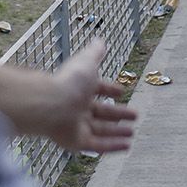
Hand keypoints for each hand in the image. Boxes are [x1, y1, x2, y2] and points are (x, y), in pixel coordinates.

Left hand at [43, 39, 137, 153]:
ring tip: (133, 131)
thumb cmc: (68, 82)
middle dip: (118, 113)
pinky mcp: (78, 142)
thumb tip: (100, 40)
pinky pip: (98, 146)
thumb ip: (95, 53)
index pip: (97, 89)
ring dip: (118, 132)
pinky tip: (127, 146)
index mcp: (79, 88)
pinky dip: (113, 146)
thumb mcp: (86, 62)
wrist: (51, 104)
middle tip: (134, 114)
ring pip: (101, 131)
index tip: (121, 91)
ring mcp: (77, 126)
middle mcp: (78, 107)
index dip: (110, 89)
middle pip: (101, 113)